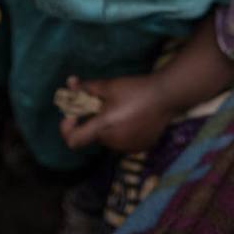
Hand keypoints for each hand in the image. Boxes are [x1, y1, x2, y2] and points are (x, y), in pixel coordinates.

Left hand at [59, 74, 174, 153]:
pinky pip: (122, 142)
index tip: (74, 115)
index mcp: (103, 127)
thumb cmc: (135, 89)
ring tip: (123, 110)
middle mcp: (113, 142)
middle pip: (93, 135)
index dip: (67, 129)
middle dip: (94, 122)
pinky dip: (122, 132)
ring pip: (108, 139)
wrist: (166, 97)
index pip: (73, 141)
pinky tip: (134, 118)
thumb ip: (87, 88)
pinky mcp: (139, 149)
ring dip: (109, 127)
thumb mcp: (109, 85)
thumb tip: (69, 84)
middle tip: (105, 105)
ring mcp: (127, 148)